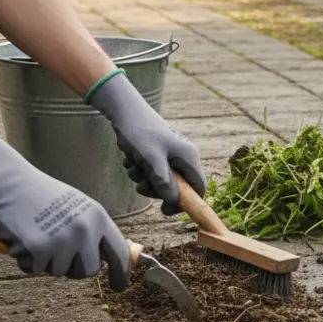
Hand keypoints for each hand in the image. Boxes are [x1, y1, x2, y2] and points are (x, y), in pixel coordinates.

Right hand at [0, 134, 130, 289]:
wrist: (9, 183)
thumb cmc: (42, 195)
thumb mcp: (78, 207)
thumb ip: (93, 231)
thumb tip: (105, 259)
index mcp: (98, 217)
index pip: (119, 252)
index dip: (121, 273)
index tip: (119, 287)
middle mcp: (85, 230)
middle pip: (89, 270)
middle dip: (75, 270)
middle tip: (60, 256)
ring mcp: (63, 241)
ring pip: (60, 271)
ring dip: (47, 262)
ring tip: (38, 236)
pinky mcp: (40, 250)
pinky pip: (36, 270)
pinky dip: (28, 260)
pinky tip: (23, 239)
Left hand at [88, 72, 206, 215]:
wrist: (123, 110)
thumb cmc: (139, 132)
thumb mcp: (151, 159)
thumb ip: (163, 181)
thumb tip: (173, 201)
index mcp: (188, 156)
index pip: (199, 188)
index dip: (185, 203)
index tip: (165, 210)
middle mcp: (183, 156)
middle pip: (178, 187)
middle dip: (157, 189)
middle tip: (141, 185)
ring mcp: (171, 154)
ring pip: (161, 180)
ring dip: (145, 179)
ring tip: (133, 166)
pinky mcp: (158, 153)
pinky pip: (152, 171)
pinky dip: (140, 170)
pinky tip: (131, 158)